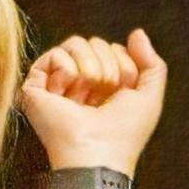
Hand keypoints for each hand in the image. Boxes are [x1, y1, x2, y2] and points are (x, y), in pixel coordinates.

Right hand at [22, 30, 168, 175]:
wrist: (96, 156)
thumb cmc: (123, 134)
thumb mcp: (149, 98)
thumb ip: (152, 64)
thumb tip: (136, 33)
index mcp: (104, 85)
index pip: (115, 50)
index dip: (125, 68)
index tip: (122, 95)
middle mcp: (80, 82)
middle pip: (96, 42)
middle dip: (108, 67)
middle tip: (104, 98)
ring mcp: (57, 83)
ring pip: (76, 43)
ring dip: (90, 68)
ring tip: (86, 97)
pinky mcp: (35, 86)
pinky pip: (55, 55)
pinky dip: (67, 72)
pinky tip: (65, 95)